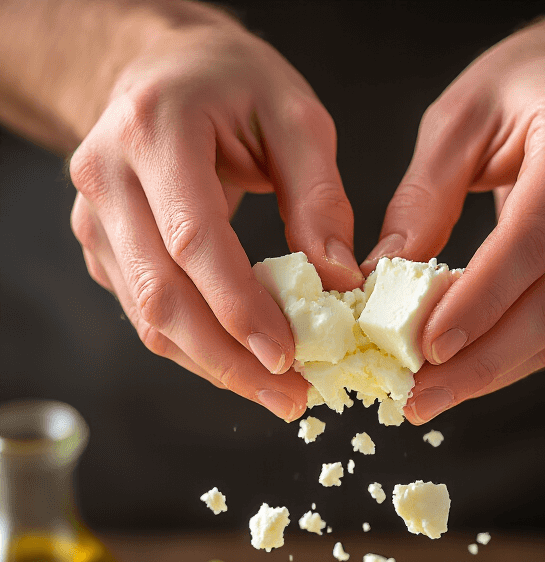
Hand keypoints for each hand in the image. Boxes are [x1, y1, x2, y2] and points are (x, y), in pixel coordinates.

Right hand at [69, 14, 361, 419]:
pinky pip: (148, 316)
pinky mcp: (100, 250)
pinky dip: (198, 350)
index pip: (193, 241)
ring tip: (276, 393)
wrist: (162, 70)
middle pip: (163, 295)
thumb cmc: (231, 85)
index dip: (239, 308)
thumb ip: (319, 196)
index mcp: (154, 130)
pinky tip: (245, 365)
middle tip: (288, 396)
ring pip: (149, 319)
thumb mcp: (294, 114)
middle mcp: (107, 176)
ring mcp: (94, 218)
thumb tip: (338, 283)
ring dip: (215, 367)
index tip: (286, 356)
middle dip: (229, 360)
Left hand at [362, 4, 544, 423]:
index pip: (532, 241)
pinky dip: (522, 354)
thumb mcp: (465, 113)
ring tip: (435, 394)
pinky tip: (475, 367)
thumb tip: (381, 278)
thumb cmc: (536, 84)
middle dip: (483, 363)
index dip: (480, 303)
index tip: (427, 348)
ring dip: (498, 371)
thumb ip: (424, 196)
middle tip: (419, 398)